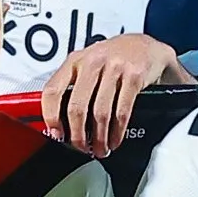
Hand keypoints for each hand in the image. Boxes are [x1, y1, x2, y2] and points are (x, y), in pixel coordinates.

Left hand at [42, 34, 184, 155]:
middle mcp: (92, 62)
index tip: (56, 134)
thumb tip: (59, 124)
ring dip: (100, 137)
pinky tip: (115, 139)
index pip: (53, 90)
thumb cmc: (113, 59)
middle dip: (78, 135)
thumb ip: (72, 87)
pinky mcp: (134, 76)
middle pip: (77, 107)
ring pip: (100, 112)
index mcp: (74, 61)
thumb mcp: (88, 65)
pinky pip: (122, 111)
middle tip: (81, 147)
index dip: (51, 116)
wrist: (146, 47)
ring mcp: (114, 68)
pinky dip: (117, 131)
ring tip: (100, 149)